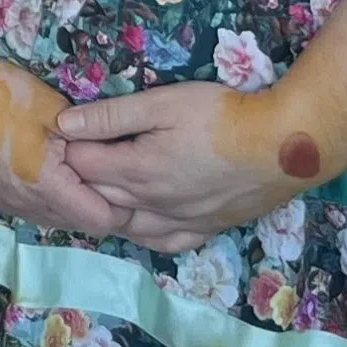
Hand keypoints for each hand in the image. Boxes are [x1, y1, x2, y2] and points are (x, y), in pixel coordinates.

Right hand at [0, 38, 130, 239]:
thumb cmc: (2, 90)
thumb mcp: (55, 110)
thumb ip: (87, 142)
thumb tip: (110, 161)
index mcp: (44, 185)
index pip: (99, 220)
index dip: (119, 205)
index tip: (127, 181)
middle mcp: (21, 203)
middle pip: (75, 224)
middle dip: (94, 204)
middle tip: (104, 174)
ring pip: (48, 219)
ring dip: (66, 203)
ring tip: (74, 171)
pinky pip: (25, 208)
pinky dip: (41, 197)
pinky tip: (41, 170)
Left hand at [56, 81, 308, 251]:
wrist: (283, 147)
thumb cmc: (221, 116)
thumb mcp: (162, 103)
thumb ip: (111, 116)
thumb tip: (63, 124)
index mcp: (137, 171)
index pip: (83, 164)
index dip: (68, 146)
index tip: (62, 131)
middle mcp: (152, 205)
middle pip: (99, 195)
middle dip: (79, 176)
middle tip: (72, 156)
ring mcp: (180, 221)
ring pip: (126, 225)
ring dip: (106, 207)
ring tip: (99, 187)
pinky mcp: (205, 229)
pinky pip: (163, 242)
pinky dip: (143, 233)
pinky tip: (140, 222)